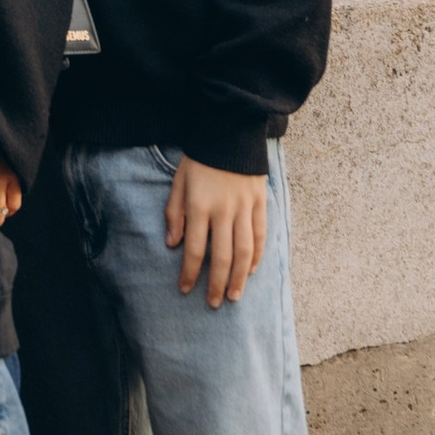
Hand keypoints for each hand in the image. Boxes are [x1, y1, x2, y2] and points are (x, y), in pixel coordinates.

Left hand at [166, 156, 268, 305]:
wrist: (230, 130)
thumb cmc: (200, 158)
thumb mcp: (178, 181)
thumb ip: (174, 213)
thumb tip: (173, 244)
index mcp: (199, 206)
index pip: (194, 249)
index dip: (189, 273)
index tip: (185, 290)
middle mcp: (223, 210)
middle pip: (222, 257)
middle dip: (217, 284)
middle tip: (213, 303)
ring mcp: (244, 207)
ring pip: (245, 251)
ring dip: (240, 277)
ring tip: (234, 296)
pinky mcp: (260, 203)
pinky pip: (261, 235)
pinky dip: (257, 256)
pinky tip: (251, 270)